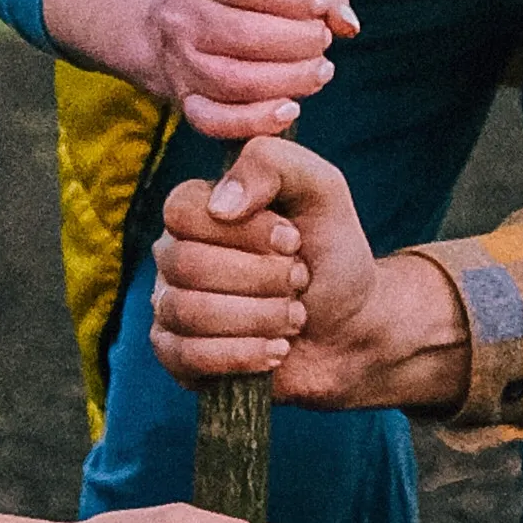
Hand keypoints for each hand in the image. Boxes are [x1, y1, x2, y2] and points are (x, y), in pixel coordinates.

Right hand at [150, 134, 477, 418]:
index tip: (294, 240)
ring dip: (258, 317)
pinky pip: (185, 357)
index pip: (182, 211)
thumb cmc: (331, 253)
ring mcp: (171, 307)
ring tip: (295, 317)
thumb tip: (222, 204)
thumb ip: (272, 165)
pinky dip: (241, 354)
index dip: (244, 231)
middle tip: (301, 280)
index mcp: (199, 209)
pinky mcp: (179, 357)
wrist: (351, 328)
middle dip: (261, 277)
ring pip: (187, 312)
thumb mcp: (321, 190)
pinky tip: (277, 350)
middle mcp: (175, 255)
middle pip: (186, 264)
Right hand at [151, 0, 360, 140]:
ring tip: (320, 72)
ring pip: (233, 80)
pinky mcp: (184, 101)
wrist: (166, 26)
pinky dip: (255, 121)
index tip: (321, 7)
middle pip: (240, 35)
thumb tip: (347, 22)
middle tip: (323, 43)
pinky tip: (289, 110)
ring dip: (287, 80)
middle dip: (295, 42)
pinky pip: (214, 121)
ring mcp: (179, 62)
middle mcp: (181, 16)